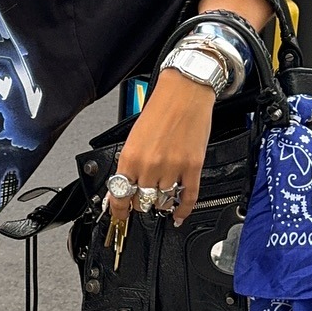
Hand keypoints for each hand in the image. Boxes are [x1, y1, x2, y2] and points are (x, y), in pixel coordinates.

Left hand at [108, 68, 214, 234]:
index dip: (118, 210)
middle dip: (139, 203)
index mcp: (131, 157)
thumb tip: (120, 188)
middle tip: (141, 201)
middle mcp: (151, 165)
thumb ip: (127, 165)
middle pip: (142, 201)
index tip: (119, 217)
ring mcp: (173, 167)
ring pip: (163, 201)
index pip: (120, 195)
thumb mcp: (133, 137)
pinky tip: (179, 215)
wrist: (185, 93)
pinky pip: (188, 197)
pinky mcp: (193, 167)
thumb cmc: (160, 110)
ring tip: (159, 200)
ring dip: (160, 203)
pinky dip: (183, 210)